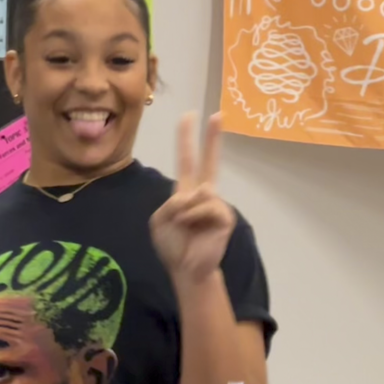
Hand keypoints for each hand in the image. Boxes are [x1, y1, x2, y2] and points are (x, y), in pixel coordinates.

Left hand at [150, 113, 236, 284]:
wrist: (186, 269)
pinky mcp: (224, 216)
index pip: (187, 160)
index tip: (189, 116)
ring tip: (184, 228)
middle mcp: (203, 193)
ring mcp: (216, 204)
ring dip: (184, 211)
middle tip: (217, 114)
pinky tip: (195, 230)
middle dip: (212, 138)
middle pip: (209, 161)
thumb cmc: (173, 245)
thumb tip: (194, 196)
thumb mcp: (160, 220)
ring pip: (198, 192)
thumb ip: (171, 203)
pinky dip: (194, 218)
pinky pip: (207, 207)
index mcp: (186, 191)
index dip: (187, 138)